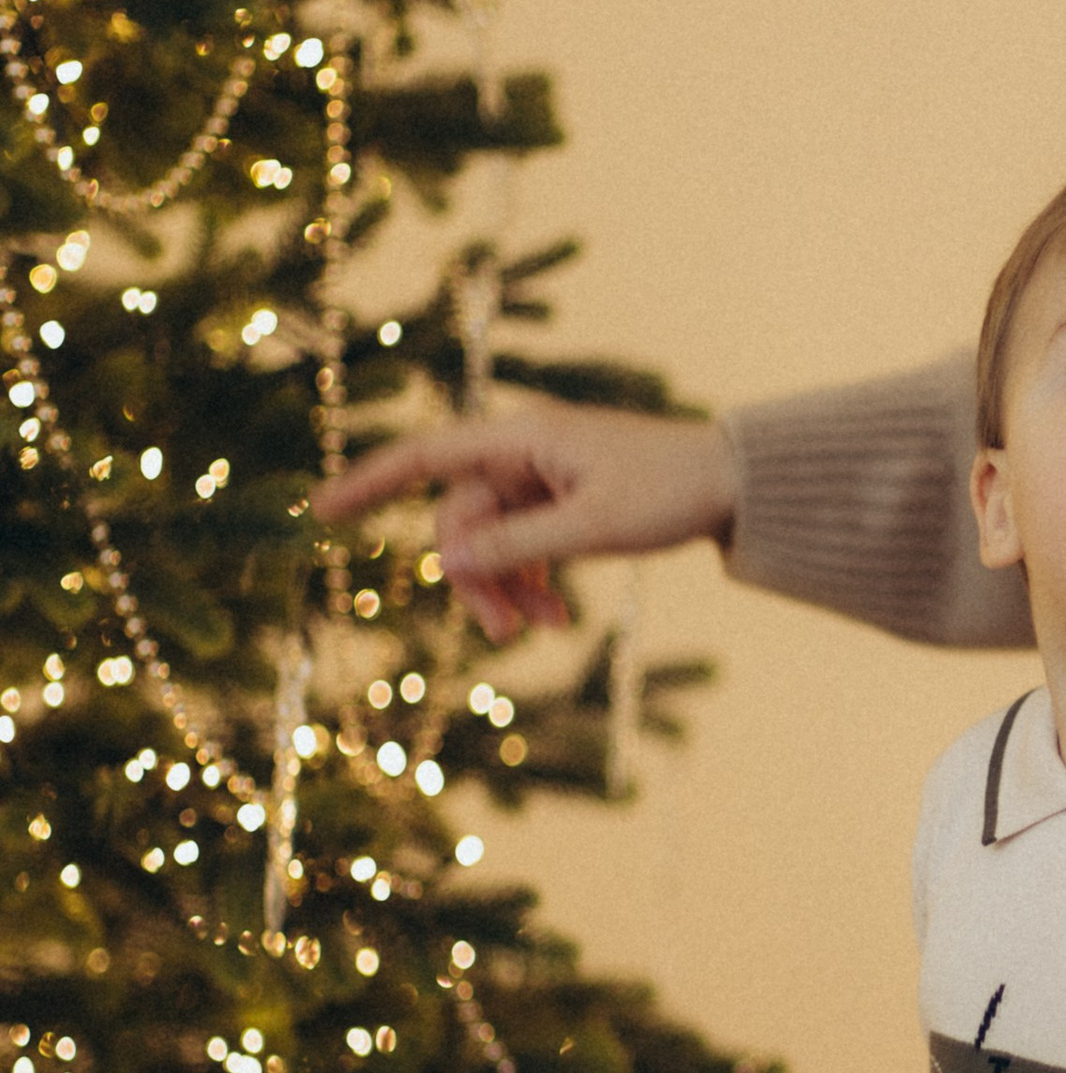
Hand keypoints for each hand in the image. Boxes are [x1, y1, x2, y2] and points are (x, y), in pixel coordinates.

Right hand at [309, 399, 736, 640]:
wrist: (736, 484)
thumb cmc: (671, 491)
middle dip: (477, 577)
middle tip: (508, 635)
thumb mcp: (591, 527)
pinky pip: (524, 544)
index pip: (426, 456)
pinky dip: (534, 580)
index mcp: (523, 437)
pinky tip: (558, 617)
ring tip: (545, 630)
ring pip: (492, 539)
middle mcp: (524, 451)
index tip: (320, 511)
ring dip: (508, 587)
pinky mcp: (563, 500)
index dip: (370, 483)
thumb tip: (448, 559)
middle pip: (462, 518)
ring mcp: (543, 478)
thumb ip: (517, 545)